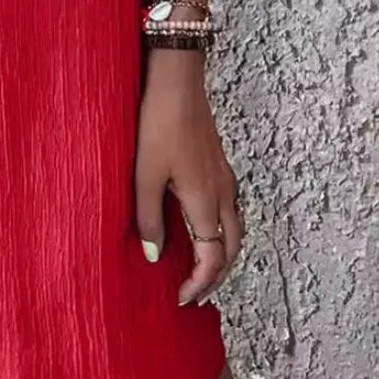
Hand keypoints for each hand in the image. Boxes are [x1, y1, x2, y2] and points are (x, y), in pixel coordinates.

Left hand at [135, 50, 242, 305]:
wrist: (176, 79)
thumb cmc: (157, 123)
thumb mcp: (144, 174)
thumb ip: (149, 218)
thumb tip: (155, 257)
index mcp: (205, 201)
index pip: (213, 258)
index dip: (201, 283)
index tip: (182, 299)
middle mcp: (222, 192)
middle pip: (231, 247)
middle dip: (216, 275)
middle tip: (193, 292)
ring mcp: (223, 175)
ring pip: (233, 227)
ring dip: (221, 252)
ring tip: (197, 266)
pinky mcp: (217, 161)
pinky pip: (227, 207)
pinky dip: (219, 229)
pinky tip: (196, 225)